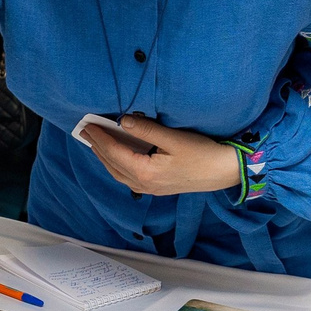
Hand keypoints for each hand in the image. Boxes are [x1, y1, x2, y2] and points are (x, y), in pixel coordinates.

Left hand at [84, 114, 241, 197]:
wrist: (225, 172)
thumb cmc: (203, 154)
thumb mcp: (174, 139)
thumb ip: (147, 130)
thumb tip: (123, 121)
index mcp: (146, 173)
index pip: (114, 153)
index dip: (100, 138)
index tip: (88, 125)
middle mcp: (144, 185)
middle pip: (112, 165)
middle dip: (97, 148)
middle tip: (85, 132)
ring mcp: (150, 189)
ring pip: (119, 173)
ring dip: (106, 157)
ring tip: (96, 143)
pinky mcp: (157, 188)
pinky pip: (129, 177)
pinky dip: (117, 164)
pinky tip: (117, 156)